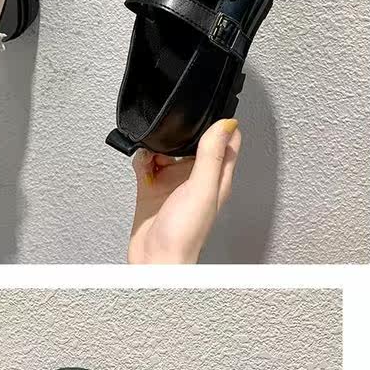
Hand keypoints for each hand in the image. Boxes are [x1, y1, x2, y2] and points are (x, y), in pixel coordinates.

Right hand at [127, 119, 241, 263]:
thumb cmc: (185, 236)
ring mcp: (173, 185)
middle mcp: (196, 180)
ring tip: (153, 150)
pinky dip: (142, 160)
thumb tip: (226, 124)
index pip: (227, 142)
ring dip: (158, 145)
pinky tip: (142, 163)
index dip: (221, 124)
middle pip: (192, 143)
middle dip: (181, 132)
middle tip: (172, 129)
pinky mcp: (152, 191)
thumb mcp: (203, 188)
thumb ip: (213, 155)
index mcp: (217, 178)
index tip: (211, 109)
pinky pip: (146, 166)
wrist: (155, 261)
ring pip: (167, 151)